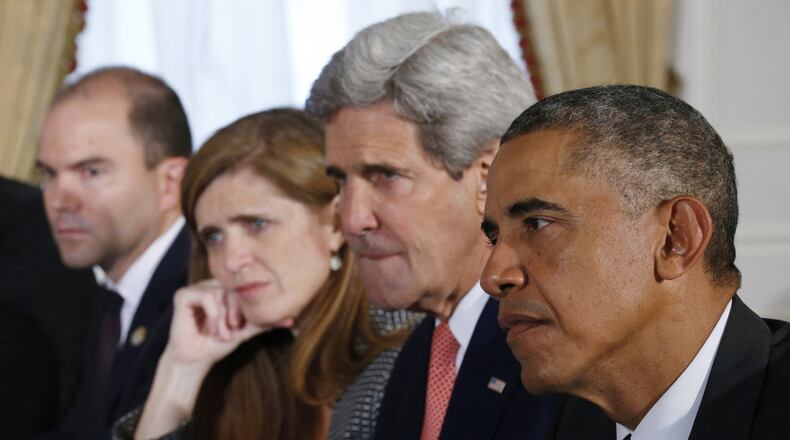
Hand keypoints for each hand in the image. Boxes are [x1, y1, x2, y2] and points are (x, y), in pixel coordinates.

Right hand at [137, 279, 275, 437]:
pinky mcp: (183, 295)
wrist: (196, 360)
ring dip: (223, 318)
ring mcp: (195, 288)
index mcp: (223, 291)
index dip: (245, 308)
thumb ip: (264, 323)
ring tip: (219, 334)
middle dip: (236, 313)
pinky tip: (209, 329)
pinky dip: (213, 315)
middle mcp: (209, 285)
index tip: (240, 328)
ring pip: (221, 293)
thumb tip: (291, 320)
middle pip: (233, 289)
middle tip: (232, 331)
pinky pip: (207, 296)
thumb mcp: (245, 331)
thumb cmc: (217, 344)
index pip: (243, 290)